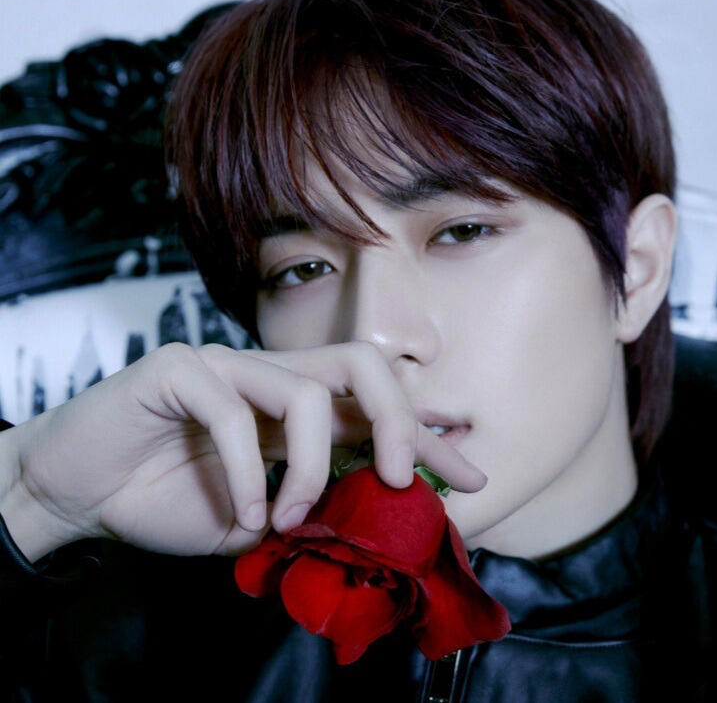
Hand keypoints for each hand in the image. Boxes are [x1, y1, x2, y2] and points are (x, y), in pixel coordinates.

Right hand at [0, 341, 486, 561]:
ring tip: (288, 518)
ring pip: (304, 389)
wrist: (81, 492)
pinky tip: (237, 513)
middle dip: (398, 418)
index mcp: (296, 408)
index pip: (376, 406)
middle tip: (402, 479)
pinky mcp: (177, 368)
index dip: (427, 437)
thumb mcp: (260, 515)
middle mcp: (271, 376)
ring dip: (309, 469)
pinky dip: (243, 473)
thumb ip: (311, 506)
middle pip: (362, 362)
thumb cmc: (170, 498)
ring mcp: (226, 365)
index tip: (470, 476)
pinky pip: (230, 411)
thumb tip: (378, 515)